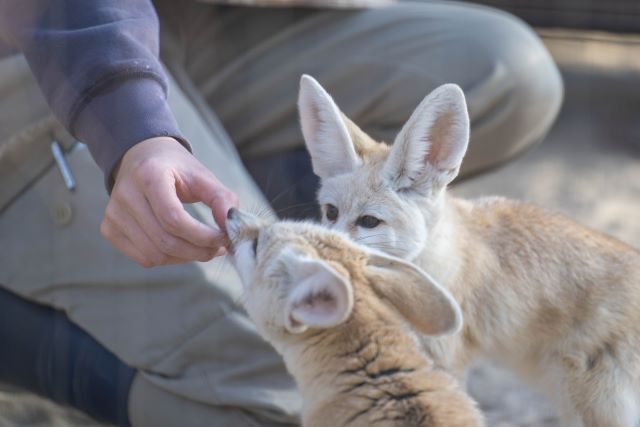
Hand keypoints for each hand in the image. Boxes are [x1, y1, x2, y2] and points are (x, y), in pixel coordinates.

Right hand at [100, 136, 237, 266]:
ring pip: (155, 255)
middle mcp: (124, 194)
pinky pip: (144, 258)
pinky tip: (182, 246)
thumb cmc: (175, 169)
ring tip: (203, 247)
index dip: (202, 236)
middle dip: (198, 251)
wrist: (141, 157)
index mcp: (148, 175)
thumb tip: (231, 225)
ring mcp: (113, 214)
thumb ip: (222, 198)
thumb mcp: (202, 175)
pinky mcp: (109, 229)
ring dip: (185, 257)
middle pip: (165, 241)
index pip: (174, 218)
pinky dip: (168, 259)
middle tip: (219, 248)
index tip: (224, 238)